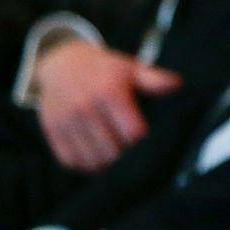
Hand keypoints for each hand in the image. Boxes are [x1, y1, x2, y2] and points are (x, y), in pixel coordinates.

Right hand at [35, 42, 181, 173]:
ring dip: (107, 165)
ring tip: (117, 158)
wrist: (62, 63)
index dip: (143, 142)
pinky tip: (97, 157)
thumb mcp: (130, 68)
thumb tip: (178, 85)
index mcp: (109, 91)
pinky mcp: (52, 131)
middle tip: (133, 154)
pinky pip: (71, 161)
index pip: (133, 133)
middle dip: (127, 157)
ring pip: (92, 160)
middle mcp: (85, 107)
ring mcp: (66, 120)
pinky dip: (86, 165)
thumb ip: (154, 79)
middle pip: (112, 151)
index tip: (147, 141)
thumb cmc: (104, 69)